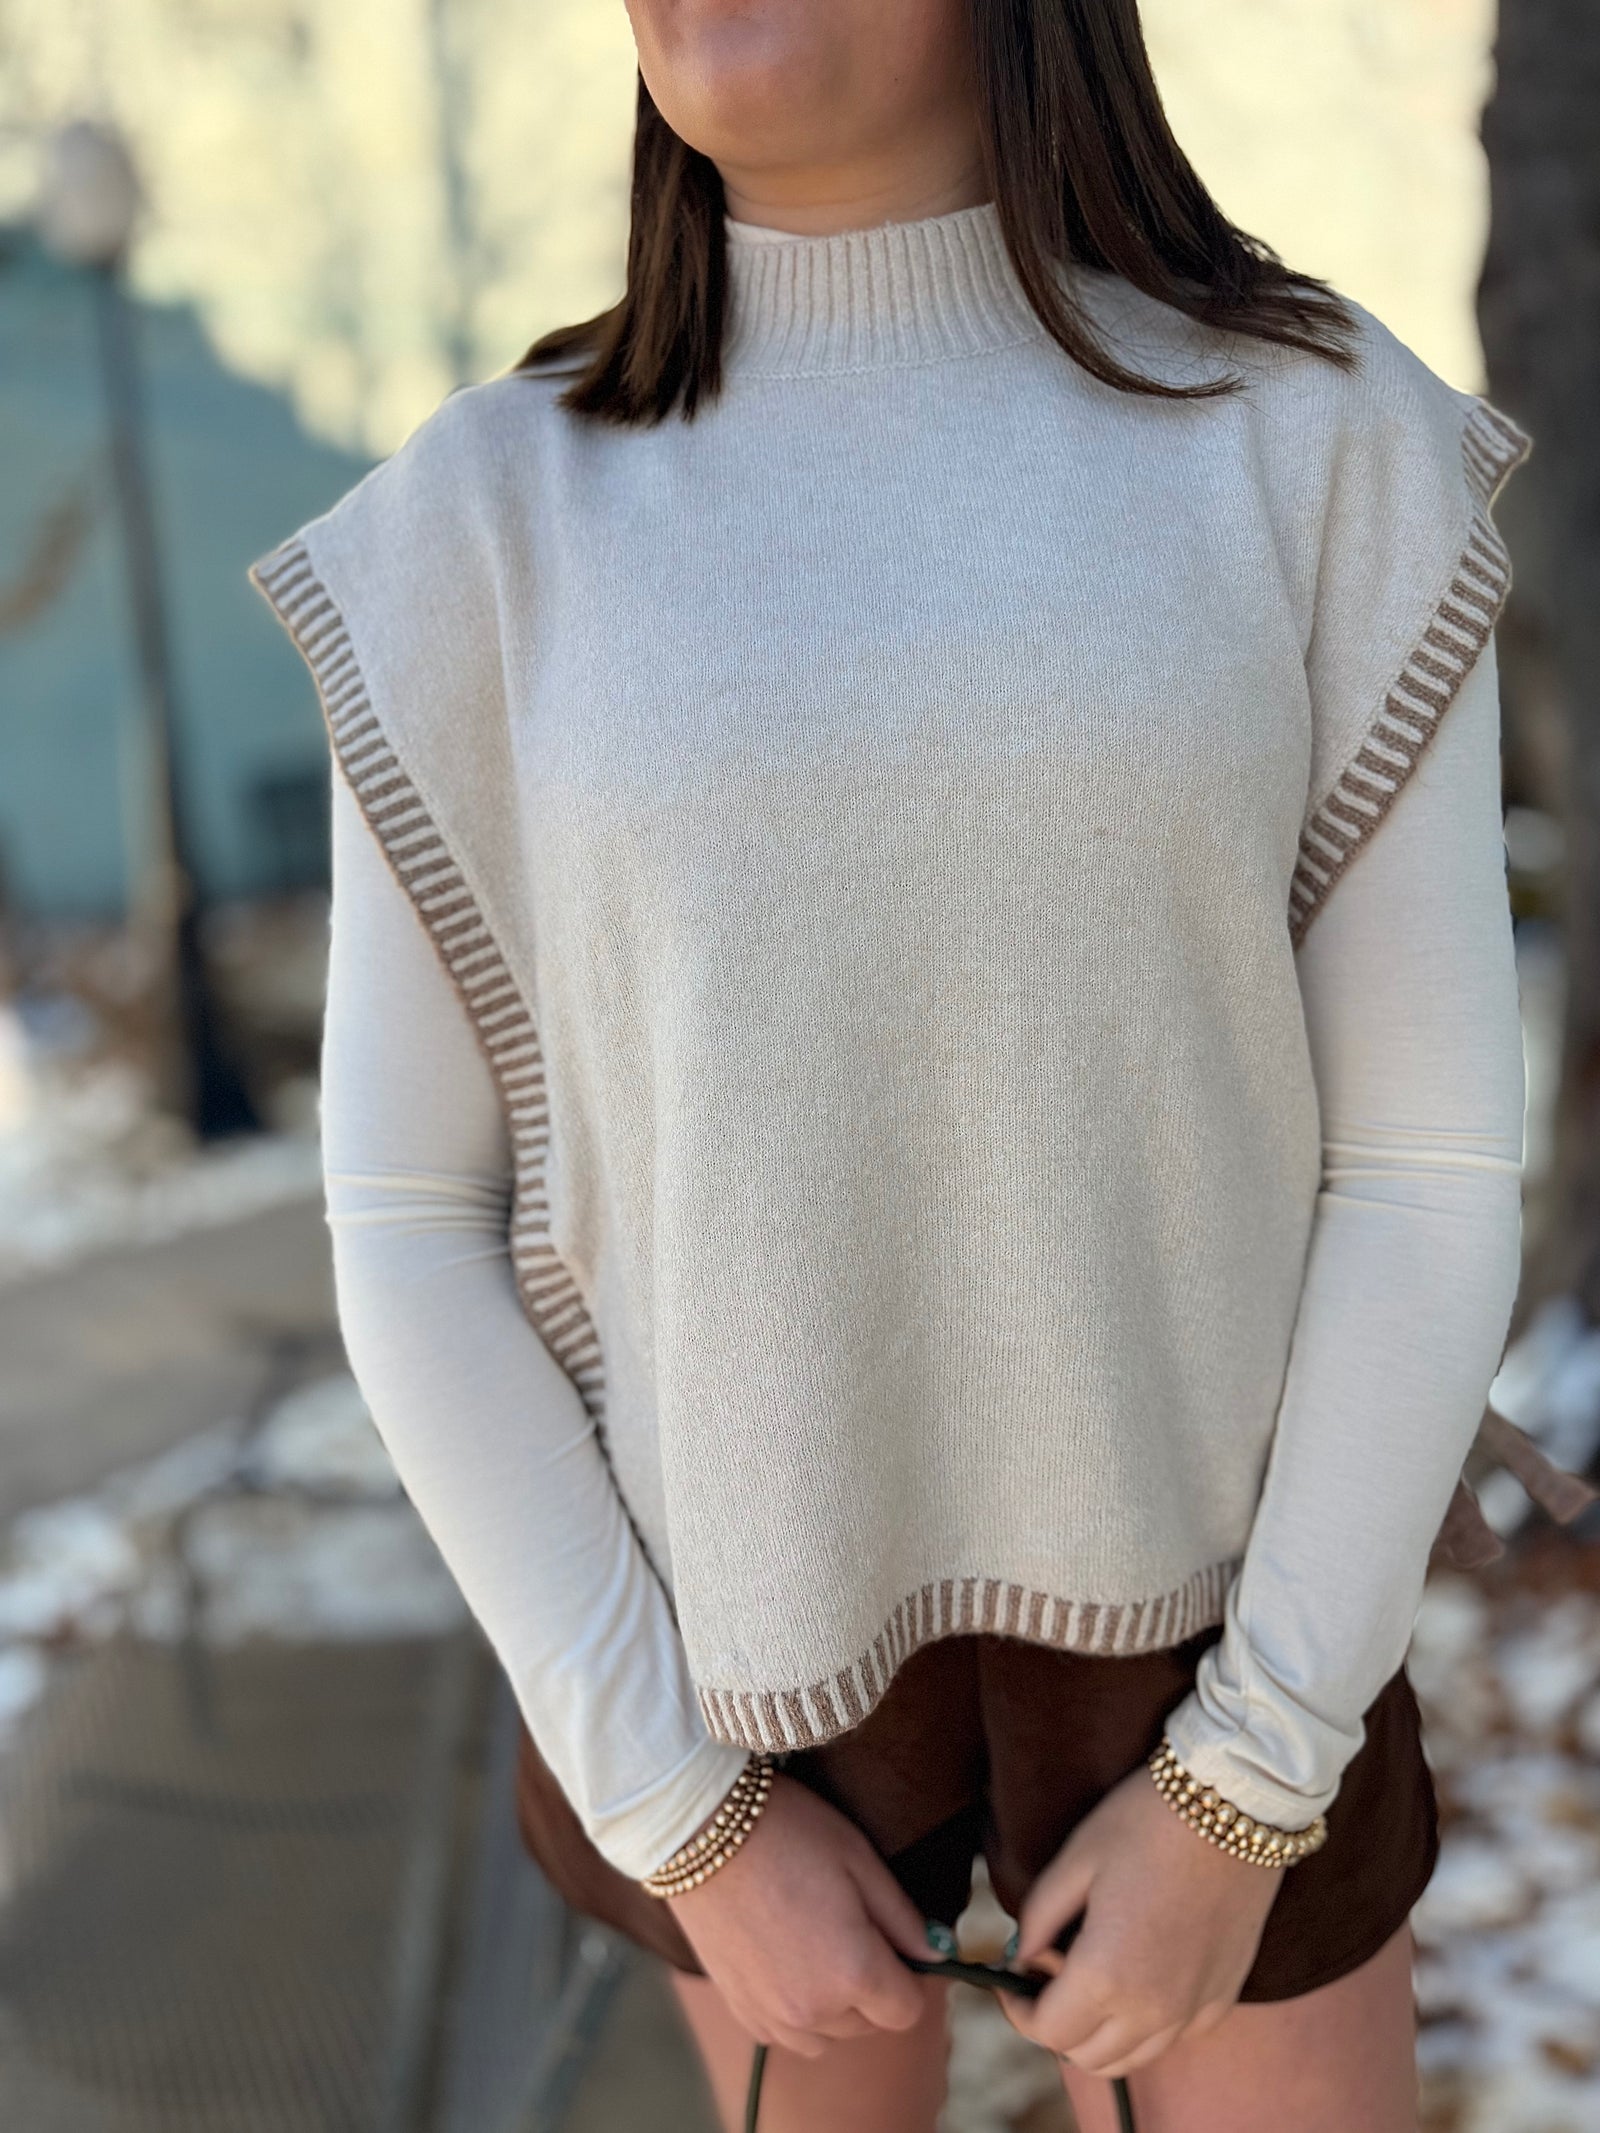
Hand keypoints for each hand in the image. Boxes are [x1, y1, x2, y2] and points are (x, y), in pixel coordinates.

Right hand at [665, 1773, 931, 2056]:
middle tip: (850, 1925)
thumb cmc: (788, 1832)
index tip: (895, 1940)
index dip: (910, 1975)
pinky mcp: (740, 2009)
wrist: (700, 1830)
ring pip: (829, 2034)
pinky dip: (796, 2008)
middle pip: (869, 2023)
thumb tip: (936, 1953)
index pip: (908, 2009)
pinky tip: (785, 1957)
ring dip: (835, 2003)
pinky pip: (787, 2032)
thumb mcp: (860, 1859)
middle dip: (872, 1984)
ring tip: (817, 1943)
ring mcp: (772, 2015)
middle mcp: (814, 2009)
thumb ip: (903, 1918)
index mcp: (853, 1972)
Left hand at [1001, 1761, 1285, 2078]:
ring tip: (1090, 1974)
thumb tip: (1022, 1956)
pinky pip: (1172, 2037)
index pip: (1046, 2030)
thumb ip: (1039, 1918)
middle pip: (1087, 2056)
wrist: (1233, 1805)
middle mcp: (1153, 2009)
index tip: (1010, 1978)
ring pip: (1131, 2057)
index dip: (1018, 2009)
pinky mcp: (1222, 1998)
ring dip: (1099, 2032)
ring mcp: (1193, 2009)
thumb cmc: (1146, 1823)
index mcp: (1106, 1975)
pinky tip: (1138, 1974)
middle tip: (1048, 1971)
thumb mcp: (1075, 1860)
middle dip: (1056, 2023)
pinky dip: (1145, 2025)